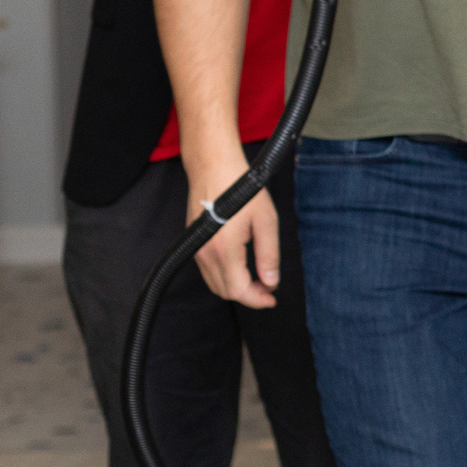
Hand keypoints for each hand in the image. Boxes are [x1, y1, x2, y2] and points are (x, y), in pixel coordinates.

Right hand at [185, 154, 279, 308]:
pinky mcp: (194, 243)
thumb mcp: (266, 221)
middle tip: (269, 288)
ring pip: (215, 284)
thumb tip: (271, 282)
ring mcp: (196, 250)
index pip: (238, 290)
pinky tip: (243, 267)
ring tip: (259, 278)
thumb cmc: (242, 188)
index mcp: (224, 250)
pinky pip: (209, 271)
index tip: (273, 299)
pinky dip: (226, 276)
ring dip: (236, 287)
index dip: (257, 299)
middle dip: (249, 295)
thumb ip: (269, 255)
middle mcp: (204, 254)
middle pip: (225, 291)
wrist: (213, 167)